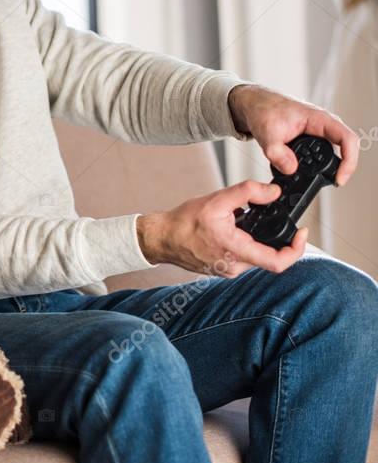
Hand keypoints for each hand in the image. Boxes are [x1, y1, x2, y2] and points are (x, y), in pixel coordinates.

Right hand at [137, 180, 307, 277]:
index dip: (297, 249)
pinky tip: (228, 229)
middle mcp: (234, 267)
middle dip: (271, 234)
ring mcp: (228, 270)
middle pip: (269, 254)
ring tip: (239, 220)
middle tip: (265, 216)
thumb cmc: (182, 223)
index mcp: (235, 251)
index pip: (278, 262)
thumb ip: (248, 192)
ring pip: (255, 254)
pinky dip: (243, 241)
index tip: (301, 233)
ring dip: (255, 237)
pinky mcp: (223, 269)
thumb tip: (273, 191)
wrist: (161, 239)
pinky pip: (243, 256)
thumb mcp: (216, 200)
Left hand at [228, 84, 358, 185]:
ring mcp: (319, 134)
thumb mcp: (267, 133)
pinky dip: (316, 166)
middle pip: (344, 149)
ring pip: (332, 154)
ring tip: (319, 180)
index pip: (347, 139)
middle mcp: (324, 126)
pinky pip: (320, 155)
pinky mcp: (311, 141)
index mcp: (320, 119)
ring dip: (328, 168)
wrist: (255, 105)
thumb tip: (291, 169)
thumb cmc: (264, 111)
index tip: (339, 179)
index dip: (349, 161)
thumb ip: (277, 153)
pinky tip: (308, 174)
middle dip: (339, 168)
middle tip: (331, 184)